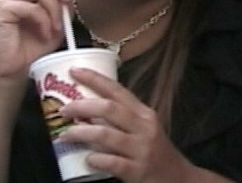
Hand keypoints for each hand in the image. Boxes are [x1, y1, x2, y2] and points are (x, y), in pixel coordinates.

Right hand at [0, 0, 71, 84]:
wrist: (11, 71)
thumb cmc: (29, 49)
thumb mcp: (54, 24)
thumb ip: (61, 7)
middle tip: (67, 2)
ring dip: (54, 9)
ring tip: (57, 27)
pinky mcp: (1, 10)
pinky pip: (31, 7)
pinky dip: (44, 20)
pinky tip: (45, 33)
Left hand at [58, 68, 195, 182]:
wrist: (179, 179)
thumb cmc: (156, 151)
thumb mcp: (144, 129)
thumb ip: (122, 119)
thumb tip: (86, 110)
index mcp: (144, 113)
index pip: (117, 90)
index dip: (95, 79)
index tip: (75, 71)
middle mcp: (144, 127)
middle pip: (109, 109)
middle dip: (82, 106)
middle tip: (63, 109)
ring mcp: (141, 149)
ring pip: (106, 135)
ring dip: (81, 133)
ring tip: (65, 135)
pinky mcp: (137, 171)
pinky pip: (112, 162)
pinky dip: (96, 159)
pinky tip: (87, 158)